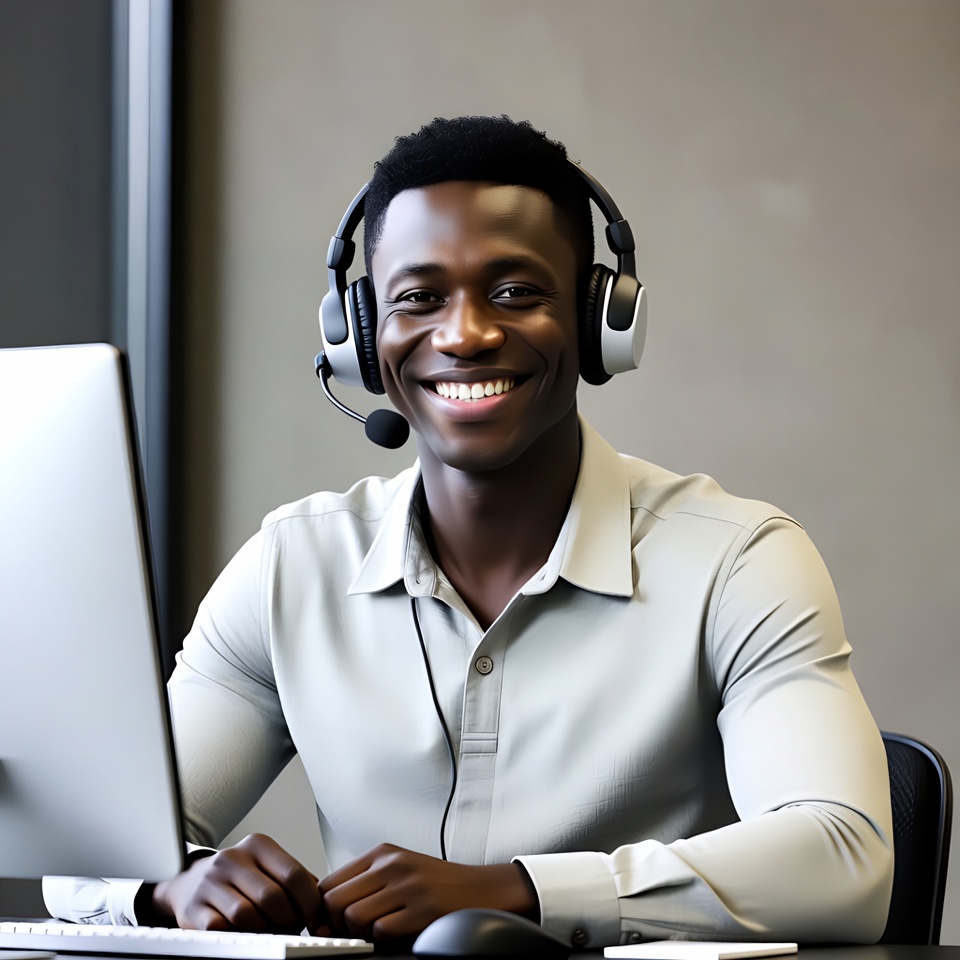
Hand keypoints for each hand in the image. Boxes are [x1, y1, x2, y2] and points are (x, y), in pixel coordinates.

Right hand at [152, 833, 325, 933]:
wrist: (190, 882)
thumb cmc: (241, 878)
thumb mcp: (268, 867)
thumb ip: (297, 880)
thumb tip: (327, 905)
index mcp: (258, 845)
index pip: (293, 875)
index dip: (310, 904)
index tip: (317, 922)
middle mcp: (232, 858)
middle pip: (272, 897)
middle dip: (289, 921)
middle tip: (293, 930)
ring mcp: (210, 882)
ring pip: (247, 915)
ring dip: (264, 931)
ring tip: (270, 933)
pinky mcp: (193, 908)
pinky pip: (222, 928)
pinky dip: (238, 936)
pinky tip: (245, 934)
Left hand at [319, 843, 538, 947]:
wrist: (483, 890)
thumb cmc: (438, 885)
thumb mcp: (399, 870)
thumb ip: (366, 883)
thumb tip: (326, 912)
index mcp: (382, 852)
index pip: (328, 882)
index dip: (324, 910)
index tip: (332, 925)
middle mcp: (392, 863)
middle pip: (334, 900)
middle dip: (337, 925)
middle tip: (354, 934)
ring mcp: (408, 885)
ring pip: (353, 917)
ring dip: (362, 934)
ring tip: (382, 931)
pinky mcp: (422, 909)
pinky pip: (381, 932)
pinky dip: (386, 941)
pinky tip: (401, 934)